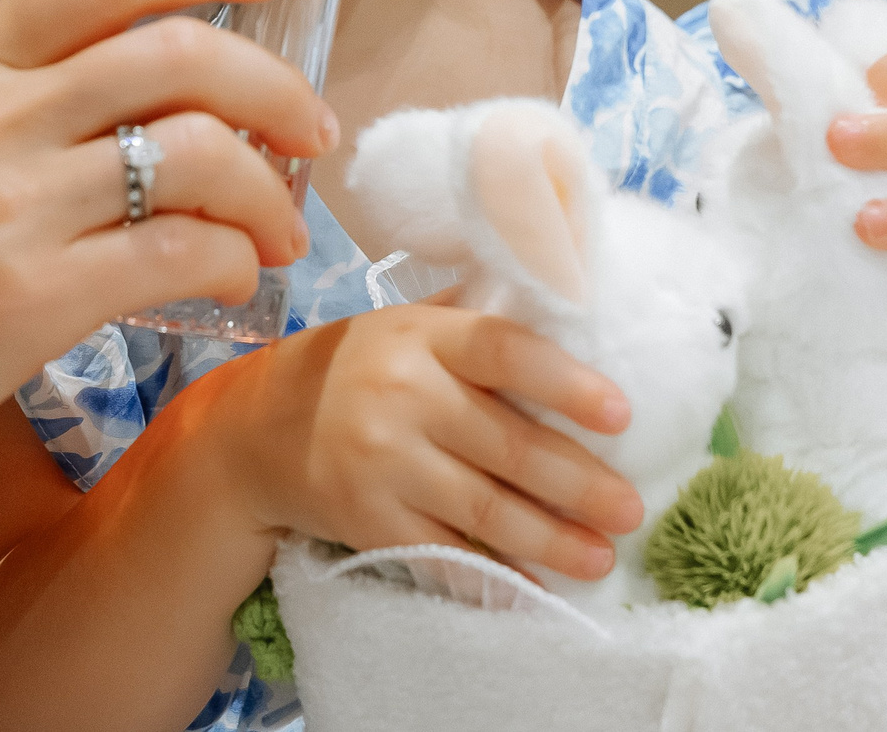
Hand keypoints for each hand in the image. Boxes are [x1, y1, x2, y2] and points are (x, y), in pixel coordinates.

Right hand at [0, 0, 338, 475]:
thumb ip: (23, 92)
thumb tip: (154, 79)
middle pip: (177, 54)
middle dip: (273, 87)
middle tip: (312, 128)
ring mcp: (11, 204)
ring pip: (192, 154)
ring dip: (265, 189)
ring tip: (280, 226)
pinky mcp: (32, 295)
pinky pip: (174, 252)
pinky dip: (229, 258)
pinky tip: (234, 276)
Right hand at [194, 304, 643, 580]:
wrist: (255, 430)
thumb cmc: (356, 368)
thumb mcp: (406, 324)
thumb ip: (476, 318)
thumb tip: (571, 298)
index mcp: (421, 335)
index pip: (504, 351)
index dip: (566, 383)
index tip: (620, 414)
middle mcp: (401, 395)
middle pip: (508, 445)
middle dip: (580, 484)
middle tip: (631, 509)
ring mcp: (381, 463)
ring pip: (484, 510)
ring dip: (552, 540)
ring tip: (600, 556)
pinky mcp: (367, 520)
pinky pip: (444, 554)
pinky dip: (492, 576)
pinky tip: (533, 588)